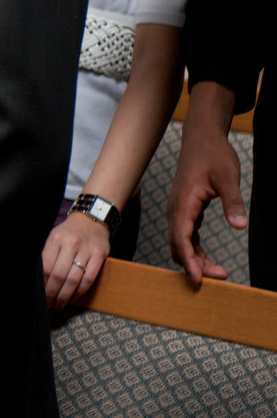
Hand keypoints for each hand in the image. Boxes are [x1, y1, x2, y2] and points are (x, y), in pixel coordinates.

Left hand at [42, 212, 109, 308]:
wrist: (92, 219)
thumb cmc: (69, 233)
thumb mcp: (54, 237)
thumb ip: (47, 254)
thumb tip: (38, 278)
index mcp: (55, 239)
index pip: (46, 266)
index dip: (42, 283)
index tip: (39, 295)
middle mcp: (71, 243)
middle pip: (59, 274)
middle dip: (52, 292)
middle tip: (48, 304)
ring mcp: (86, 249)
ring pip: (74, 278)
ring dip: (65, 295)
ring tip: (58, 304)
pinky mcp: (100, 255)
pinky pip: (89, 278)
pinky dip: (80, 290)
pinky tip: (74, 297)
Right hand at [168, 104, 246, 283]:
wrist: (202, 138)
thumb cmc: (213, 155)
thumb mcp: (227, 178)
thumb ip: (233, 203)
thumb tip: (240, 226)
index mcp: (184, 203)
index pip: (181, 239)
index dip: (189, 260)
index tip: (199, 279)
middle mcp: (177, 208)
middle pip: (178, 245)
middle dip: (194, 264)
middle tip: (219, 277)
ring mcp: (179, 209)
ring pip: (180, 241)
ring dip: (194, 258)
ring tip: (217, 271)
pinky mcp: (185, 208)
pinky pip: (185, 234)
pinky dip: (194, 248)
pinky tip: (206, 256)